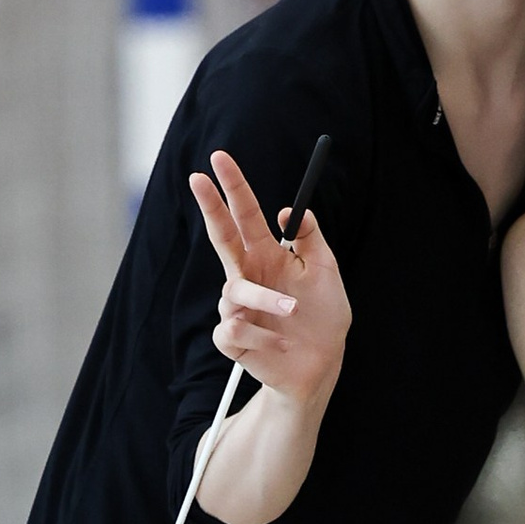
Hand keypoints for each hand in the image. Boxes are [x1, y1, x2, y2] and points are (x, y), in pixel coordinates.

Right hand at [187, 148, 350, 408]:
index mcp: (268, 256)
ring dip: (268, 299)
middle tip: (197, 179)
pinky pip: (235, 328)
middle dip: (210, 206)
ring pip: (235, 291)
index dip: (232, 188)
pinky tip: (280, 344)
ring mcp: (236, 307)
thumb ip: (312, 240)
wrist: (321, 365)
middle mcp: (247, 276)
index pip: (244, 216)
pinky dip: (264, 335)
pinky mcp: (232, 338)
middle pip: (220, 236)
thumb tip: (290, 211)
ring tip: (293, 311)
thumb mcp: (327, 273)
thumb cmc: (323, 318)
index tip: (219, 158)